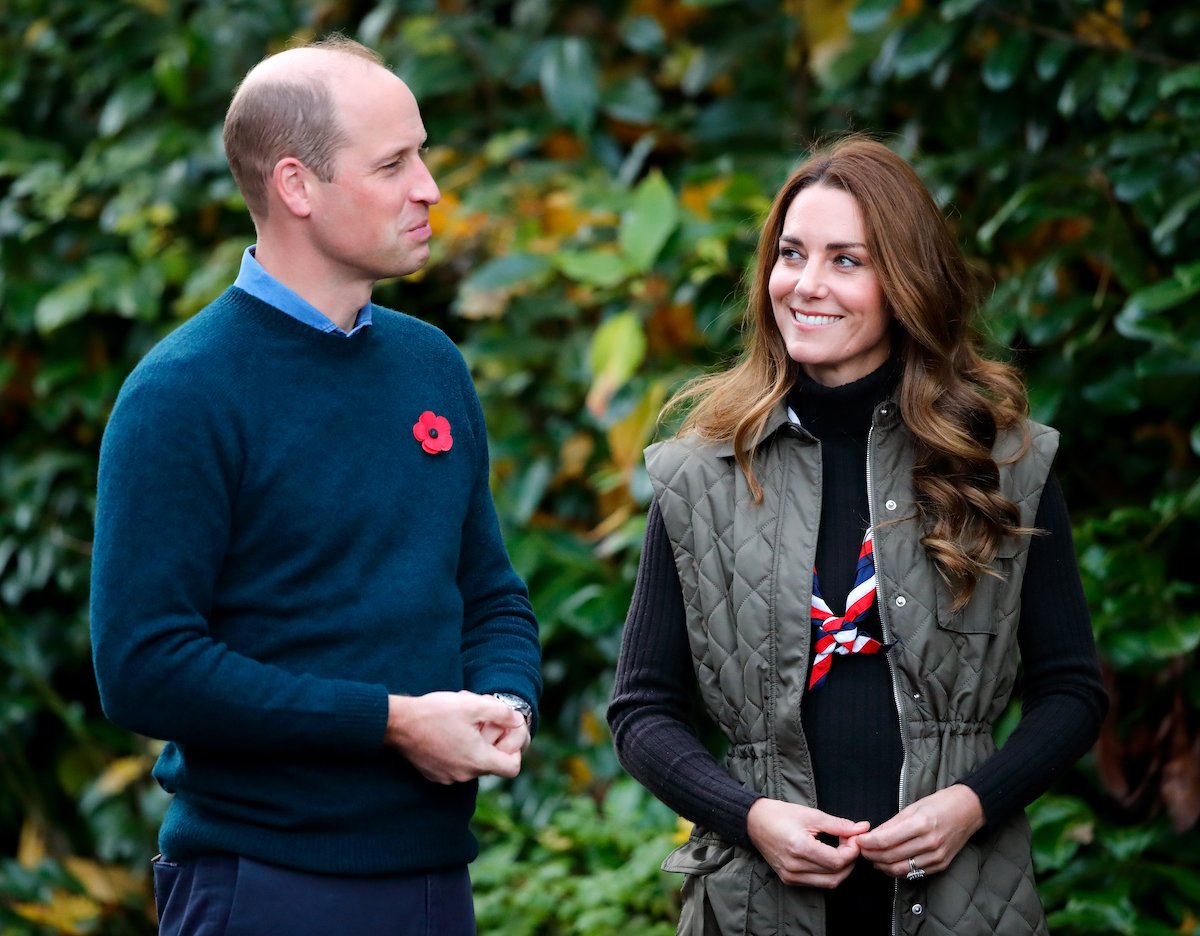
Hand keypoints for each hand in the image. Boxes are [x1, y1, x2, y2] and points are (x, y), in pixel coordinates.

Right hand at [384, 690, 525, 783]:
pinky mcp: (435, 774)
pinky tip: (449, 730)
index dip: (515, 750)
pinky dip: (459, 750)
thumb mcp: (474, 704)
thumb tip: (518, 720)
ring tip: (463, 721)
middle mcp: (465, 775)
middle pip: (492, 763)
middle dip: (492, 740)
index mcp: (477, 760)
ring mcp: (448, 777)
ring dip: (474, 743)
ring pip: (473, 762)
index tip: (505, 732)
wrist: (398, 723)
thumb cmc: (436, 712)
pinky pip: (456, 764)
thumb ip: (502, 713)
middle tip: (482, 719)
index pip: (512, 768)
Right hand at [747, 798, 869, 887]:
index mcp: (799, 848)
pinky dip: (829, 873)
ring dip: (842, 868)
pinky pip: (818, 882)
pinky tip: (829, 857)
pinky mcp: (789, 880)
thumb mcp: (811, 815)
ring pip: (829, 883)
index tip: (853, 836)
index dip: (852, 850)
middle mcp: (794, 867)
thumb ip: (839, 824)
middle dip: (850, 860)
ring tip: (841, 850)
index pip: (837, 861)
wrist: (754, 822)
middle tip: (850, 842)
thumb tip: (862, 828)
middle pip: (836, 875)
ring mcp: (791, 876)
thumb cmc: (780, 814)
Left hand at [854, 784, 984, 878]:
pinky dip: (897, 870)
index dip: (868, 843)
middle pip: (891, 857)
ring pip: (900, 870)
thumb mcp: (912, 807)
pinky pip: (913, 873)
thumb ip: (891, 824)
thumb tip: (871, 836)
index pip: (886, 840)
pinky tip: (889, 863)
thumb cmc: (939, 804)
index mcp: (921, 824)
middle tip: (861, 850)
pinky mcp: (941, 865)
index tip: (858, 841)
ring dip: (882, 866)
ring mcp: (936, 856)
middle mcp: (930, 843)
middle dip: (871, 855)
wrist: (969, 810)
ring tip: (872, 858)